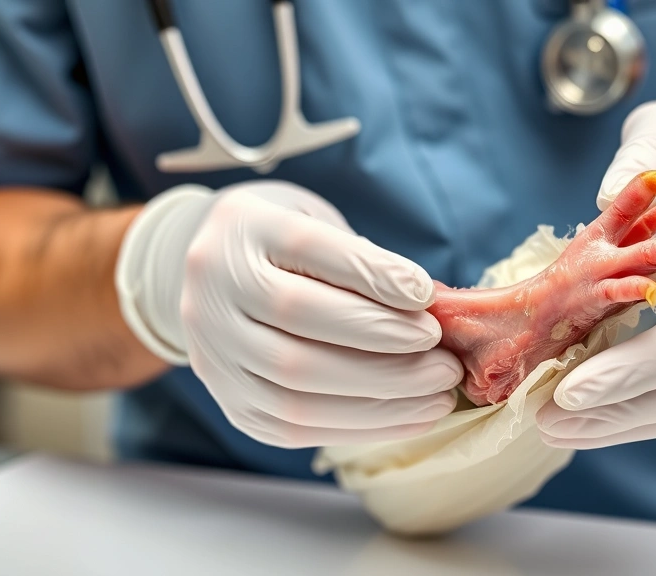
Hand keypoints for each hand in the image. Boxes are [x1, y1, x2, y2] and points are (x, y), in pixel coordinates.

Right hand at [116, 180, 461, 447]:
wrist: (211, 282)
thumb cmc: (284, 247)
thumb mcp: (318, 224)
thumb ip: (362, 259)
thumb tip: (424, 305)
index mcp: (240, 227)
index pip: (306, 248)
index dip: (371, 275)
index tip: (426, 297)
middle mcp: (212, 290)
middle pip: (299, 320)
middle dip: (384, 345)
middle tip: (444, 358)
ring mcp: (215, 353)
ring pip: (296, 385)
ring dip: (382, 396)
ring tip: (438, 393)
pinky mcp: (232, 404)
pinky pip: (296, 426)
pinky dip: (363, 425)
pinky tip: (411, 416)